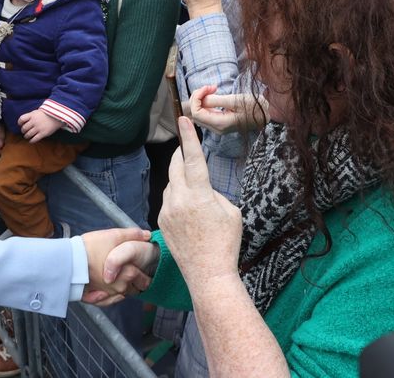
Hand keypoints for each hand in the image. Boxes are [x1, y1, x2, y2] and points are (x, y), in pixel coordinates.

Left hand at [18, 109, 61, 141]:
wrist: (57, 117)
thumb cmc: (45, 114)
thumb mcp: (37, 112)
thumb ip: (30, 116)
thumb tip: (22, 123)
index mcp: (32, 115)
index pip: (21, 119)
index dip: (19, 123)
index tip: (21, 124)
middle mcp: (34, 121)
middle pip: (24, 128)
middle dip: (23, 131)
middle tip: (24, 131)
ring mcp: (38, 128)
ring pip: (28, 135)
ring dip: (26, 136)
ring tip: (27, 136)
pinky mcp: (43, 133)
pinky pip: (34, 139)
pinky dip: (31, 141)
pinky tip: (31, 140)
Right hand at [81, 228, 152, 305]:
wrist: (69, 260)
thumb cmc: (91, 248)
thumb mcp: (114, 235)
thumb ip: (132, 234)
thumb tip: (147, 235)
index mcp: (127, 274)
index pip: (143, 279)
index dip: (146, 277)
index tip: (148, 277)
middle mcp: (118, 287)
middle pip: (132, 290)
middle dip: (136, 286)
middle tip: (139, 283)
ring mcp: (106, 294)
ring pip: (119, 296)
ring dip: (123, 291)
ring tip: (125, 286)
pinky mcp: (93, 297)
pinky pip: (105, 301)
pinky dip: (108, 299)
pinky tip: (107, 293)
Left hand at [158, 117, 242, 290]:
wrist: (208, 274)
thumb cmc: (226, 243)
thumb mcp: (231, 212)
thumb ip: (214, 194)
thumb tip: (203, 189)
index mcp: (199, 195)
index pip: (192, 158)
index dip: (188, 137)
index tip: (183, 119)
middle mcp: (179, 200)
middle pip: (176, 166)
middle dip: (180, 154)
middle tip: (185, 147)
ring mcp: (167, 211)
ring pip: (171, 184)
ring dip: (180, 180)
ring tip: (196, 193)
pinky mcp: (162, 221)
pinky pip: (168, 200)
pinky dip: (177, 198)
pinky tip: (189, 212)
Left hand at [189, 85, 267, 134]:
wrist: (265, 114)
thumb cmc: (253, 106)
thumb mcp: (235, 100)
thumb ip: (216, 100)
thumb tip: (201, 99)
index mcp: (220, 124)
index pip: (197, 113)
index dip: (197, 98)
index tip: (208, 87)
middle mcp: (216, 129)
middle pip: (196, 114)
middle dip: (198, 97)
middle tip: (210, 87)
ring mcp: (217, 127)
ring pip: (199, 113)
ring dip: (201, 99)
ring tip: (212, 89)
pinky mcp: (219, 123)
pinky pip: (206, 113)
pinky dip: (206, 102)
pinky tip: (213, 94)